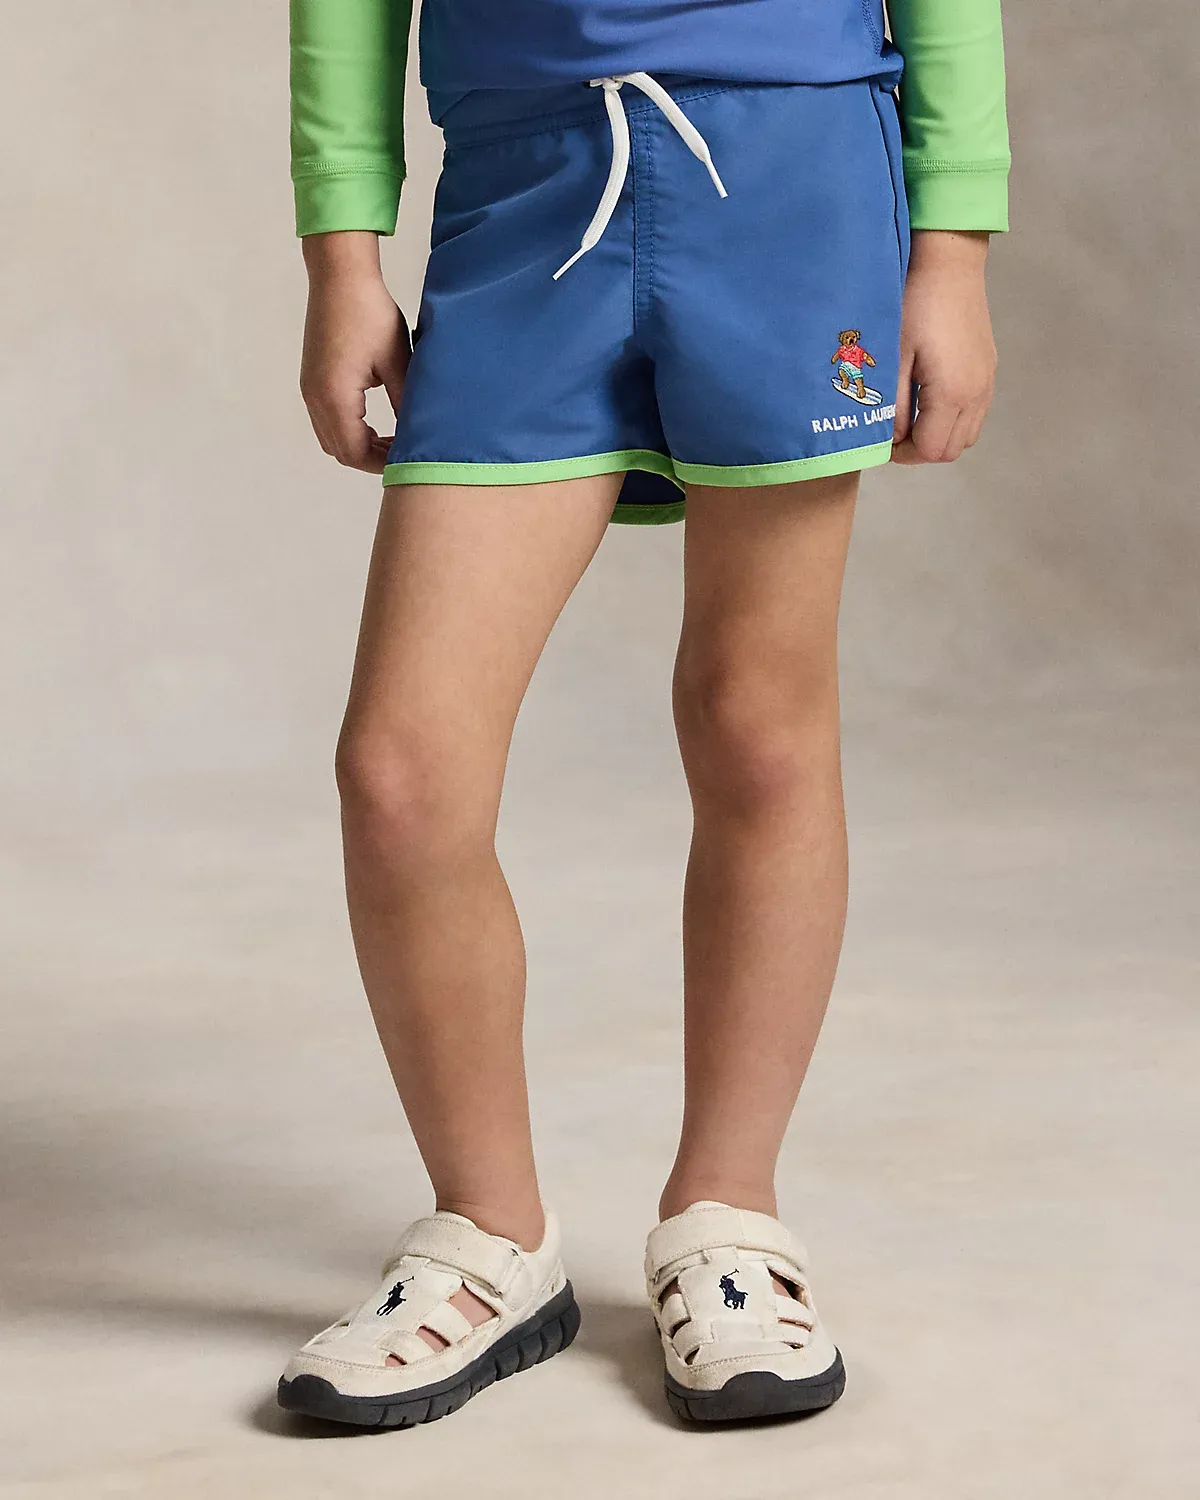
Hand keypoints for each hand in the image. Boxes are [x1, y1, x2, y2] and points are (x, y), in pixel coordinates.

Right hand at [300, 232, 410, 473]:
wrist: (339, 276)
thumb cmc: (370, 312)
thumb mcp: (398, 362)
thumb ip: (405, 404)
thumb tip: (416, 436)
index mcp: (335, 396)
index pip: (355, 453)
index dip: (383, 464)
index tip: (409, 460)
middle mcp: (315, 398)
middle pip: (340, 452)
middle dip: (372, 459)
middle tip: (404, 454)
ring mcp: (310, 389)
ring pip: (331, 439)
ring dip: (360, 446)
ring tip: (392, 440)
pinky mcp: (312, 379)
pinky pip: (327, 421)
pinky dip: (350, 431)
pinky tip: (375, 423)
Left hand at [892, 230, 995, 465]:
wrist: (949, 262)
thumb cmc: (914, 305)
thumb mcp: (894, 358)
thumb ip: (893, 406)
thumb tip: (891, 440)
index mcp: (953, 393)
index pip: (932, 450)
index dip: (903, 454)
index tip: (881, 439)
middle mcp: (978, 394)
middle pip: (952, 450)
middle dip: (920, 448)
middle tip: (893, 430)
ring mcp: (987, 381)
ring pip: (966, 434)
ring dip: (938, 435)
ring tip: (910, 415)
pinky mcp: (989, 369)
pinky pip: (974, 412)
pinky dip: (952, 418)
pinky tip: (928, 397)